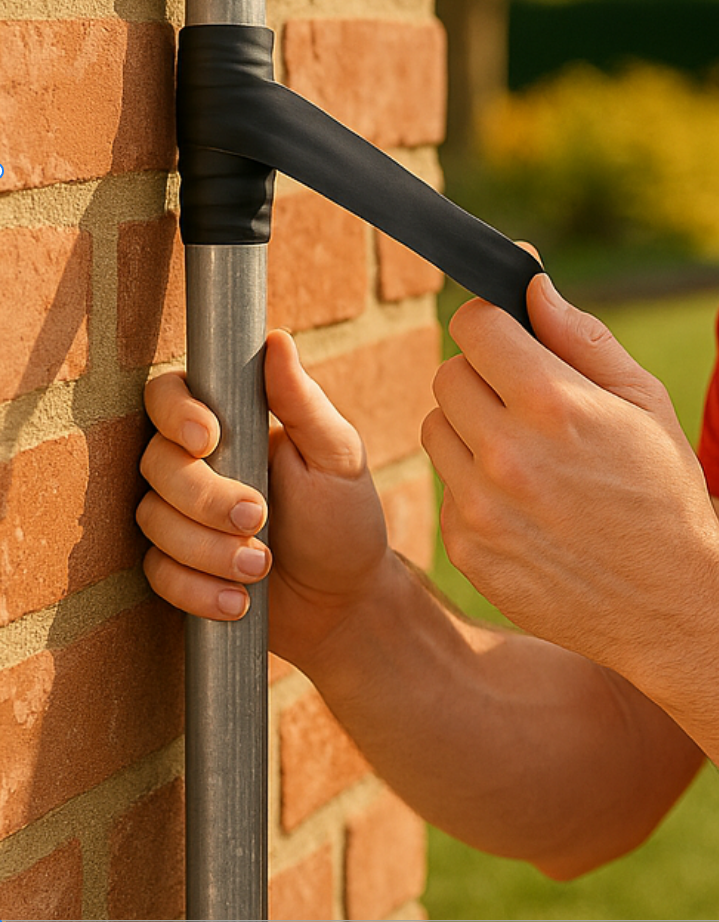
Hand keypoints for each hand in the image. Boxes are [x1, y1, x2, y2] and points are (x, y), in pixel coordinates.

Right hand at [139, 329, 389, 668]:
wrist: (344, 600)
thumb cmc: (345, 518)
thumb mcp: (336, 457)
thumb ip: (301, 403)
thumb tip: (276, 339)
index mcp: (234, 426)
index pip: (170, 396)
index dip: (176, 413)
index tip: (208, 439)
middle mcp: (198, 466)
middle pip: (156, 465)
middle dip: (205, 498)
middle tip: (259, 518)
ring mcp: (182, 517)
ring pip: (152, 521)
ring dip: (207, 549)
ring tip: (261, 565)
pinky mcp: (176, 567)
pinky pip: (156, 574)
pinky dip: (197, 589)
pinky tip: (239, 601)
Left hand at [425, 277, 718, 675]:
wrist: (671, 603)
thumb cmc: (666, 490)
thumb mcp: (644, 401)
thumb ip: (582, 337)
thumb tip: (532, 284)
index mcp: (553, 402)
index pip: (475, 325)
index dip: (492, 323)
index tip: (508, 337)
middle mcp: (505, 452)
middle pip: (447, 375)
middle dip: (482, 375)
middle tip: (525, 400)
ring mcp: (480, 506)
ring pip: (436, 430)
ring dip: (470, 430)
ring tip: (527, 454)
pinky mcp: (467, 550)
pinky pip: (447, 490)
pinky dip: (475, 488)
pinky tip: (527, 505)